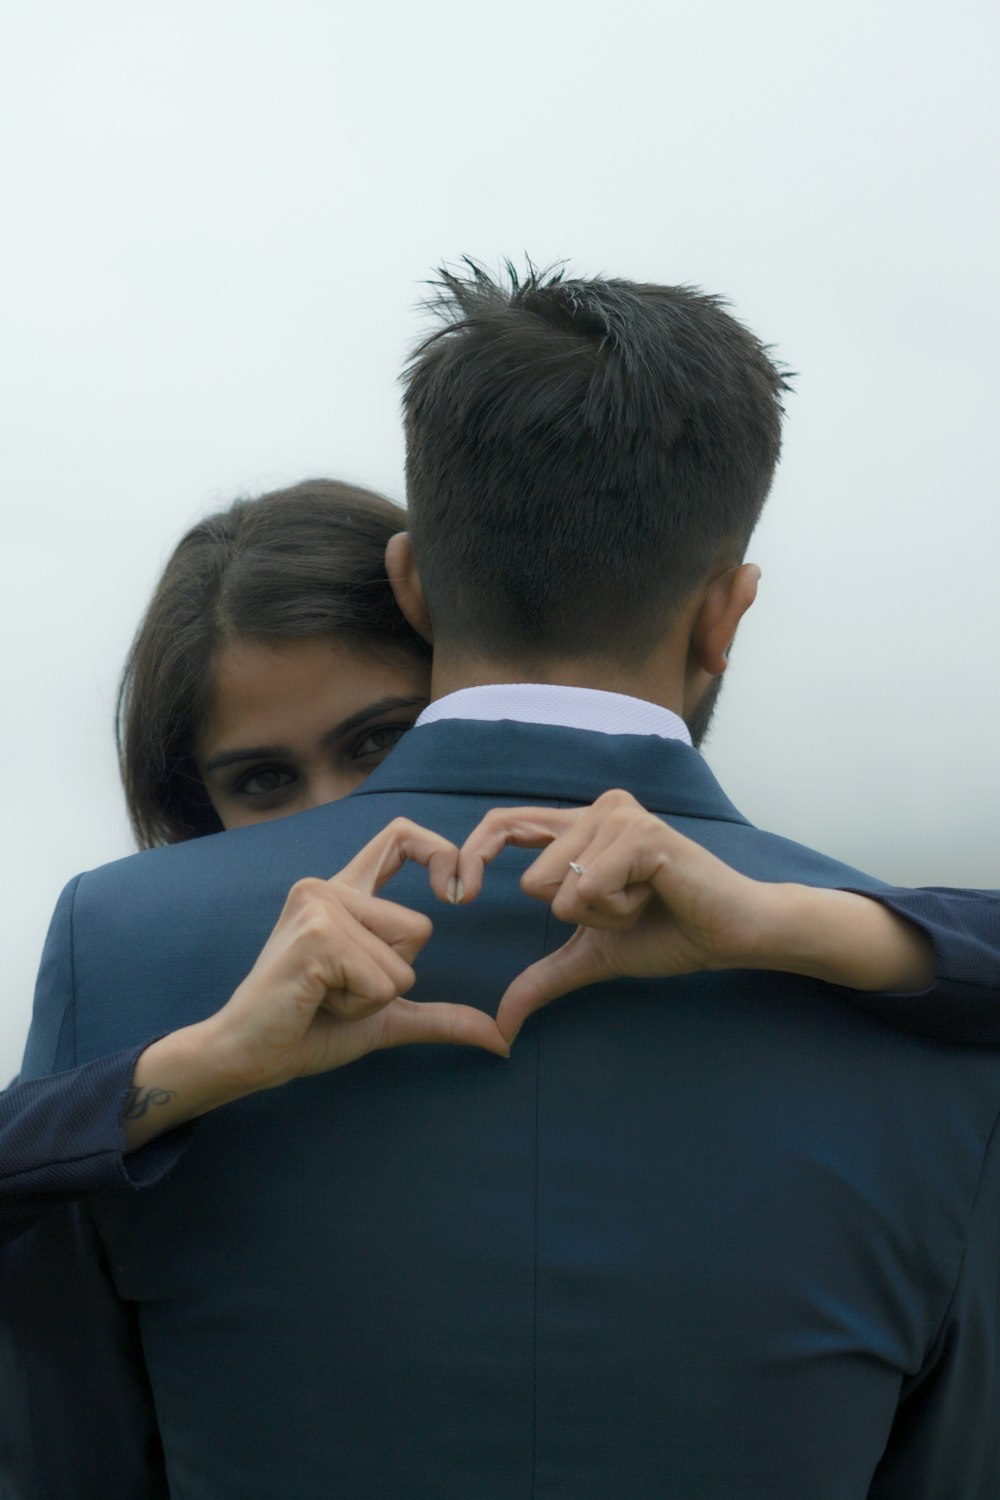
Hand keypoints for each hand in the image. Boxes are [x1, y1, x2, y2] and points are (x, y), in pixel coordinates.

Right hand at [125, 819, 506, 1148]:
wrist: (250, 1057)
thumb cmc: (308, 1030)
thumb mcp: (387, 1016)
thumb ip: (441, 1017)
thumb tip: (502, 1039)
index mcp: (342, 894)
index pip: (400, 836)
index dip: (439, 852)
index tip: (456, 892)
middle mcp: (327, 887)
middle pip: (420, 927)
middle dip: (395, 976)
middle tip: (338, 990)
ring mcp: (319, 905)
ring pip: (404, 956)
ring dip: (375, 995)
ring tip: (325, 996)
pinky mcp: (316, 935)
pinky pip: (382, 978)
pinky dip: (360, 1003)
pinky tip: (316, 1001)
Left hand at [456, 789, 933, 1040]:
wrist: (731, 934)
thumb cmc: (669, 934)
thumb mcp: (591, 957)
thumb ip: (542, 979)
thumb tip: (500, 1025)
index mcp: (579, 828)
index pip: (504, 823)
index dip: (472, 855)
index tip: (457, 896)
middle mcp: (596, 810)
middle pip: (534, 879)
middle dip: (578, 917)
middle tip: (629, 909)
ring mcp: (619, 815)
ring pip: (561, 889)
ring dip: (604, 916)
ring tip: (646, 902)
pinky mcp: (641, 833)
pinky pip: (590, 890)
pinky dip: (620, 911)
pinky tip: (657, 897)